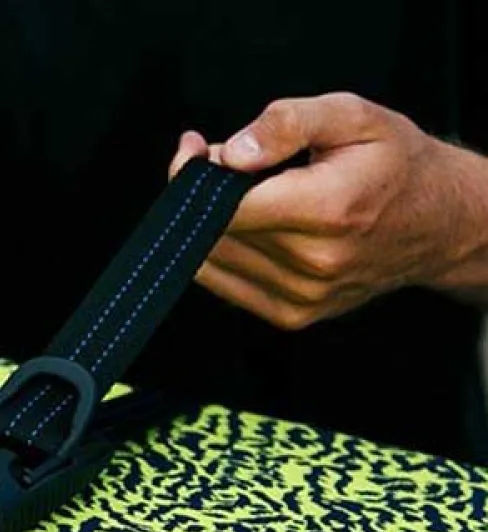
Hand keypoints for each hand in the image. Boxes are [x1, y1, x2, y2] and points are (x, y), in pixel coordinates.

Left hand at [168, 93, 477, 328]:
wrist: (435, 222)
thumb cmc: (391, 163)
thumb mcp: (352, 116)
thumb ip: (288, 123)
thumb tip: (231, 153)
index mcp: (329, 210)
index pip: (229, 206)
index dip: (198, 178)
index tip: (195, 153)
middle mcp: (314, 263)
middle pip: (216, 233)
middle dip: (204, 196)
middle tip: (221, 164)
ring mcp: (303, 297)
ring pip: (214, 262)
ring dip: (209, 227)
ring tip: (243, 194)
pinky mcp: (293, 315)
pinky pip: (226, 287)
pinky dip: (221, 255)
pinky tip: (247, 227)